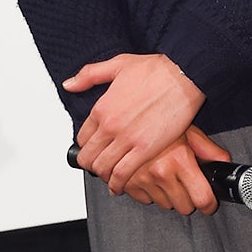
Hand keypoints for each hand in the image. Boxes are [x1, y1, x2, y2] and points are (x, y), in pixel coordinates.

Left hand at [65, 52, 204, 194]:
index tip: (92, 149)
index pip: (82, 137)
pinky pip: (122, 174)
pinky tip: (119, 186)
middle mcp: (110, 126)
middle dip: (91, 165)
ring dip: (104, 176)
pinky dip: (117, 184)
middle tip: (97, 167)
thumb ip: (89, 75)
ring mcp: (126, 139)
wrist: (182, 76)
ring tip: (109, 178)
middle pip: (89, 157)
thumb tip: (69, 84)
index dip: (86, 146)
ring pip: (103, 168)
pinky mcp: (145, 149)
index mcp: (102, 108)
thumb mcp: (116, 65)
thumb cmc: (156, 70)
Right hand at [123, 125, 232, 214]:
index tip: (209, 205)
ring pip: (165, 205)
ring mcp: (143, 179)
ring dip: (168, 195)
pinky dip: (150, 192)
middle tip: (186, 183)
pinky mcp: (127, 184)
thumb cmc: (160, 120)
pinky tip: (152, 177)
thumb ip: (209, 150)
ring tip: (167, 176)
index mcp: (180, 159)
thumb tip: (225, 164)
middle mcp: (161, 172)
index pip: (202, 198)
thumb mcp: (188, 131)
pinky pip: (146, 201)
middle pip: (184, 207)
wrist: (127, 117)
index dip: (209, 205)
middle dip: (188, 198)